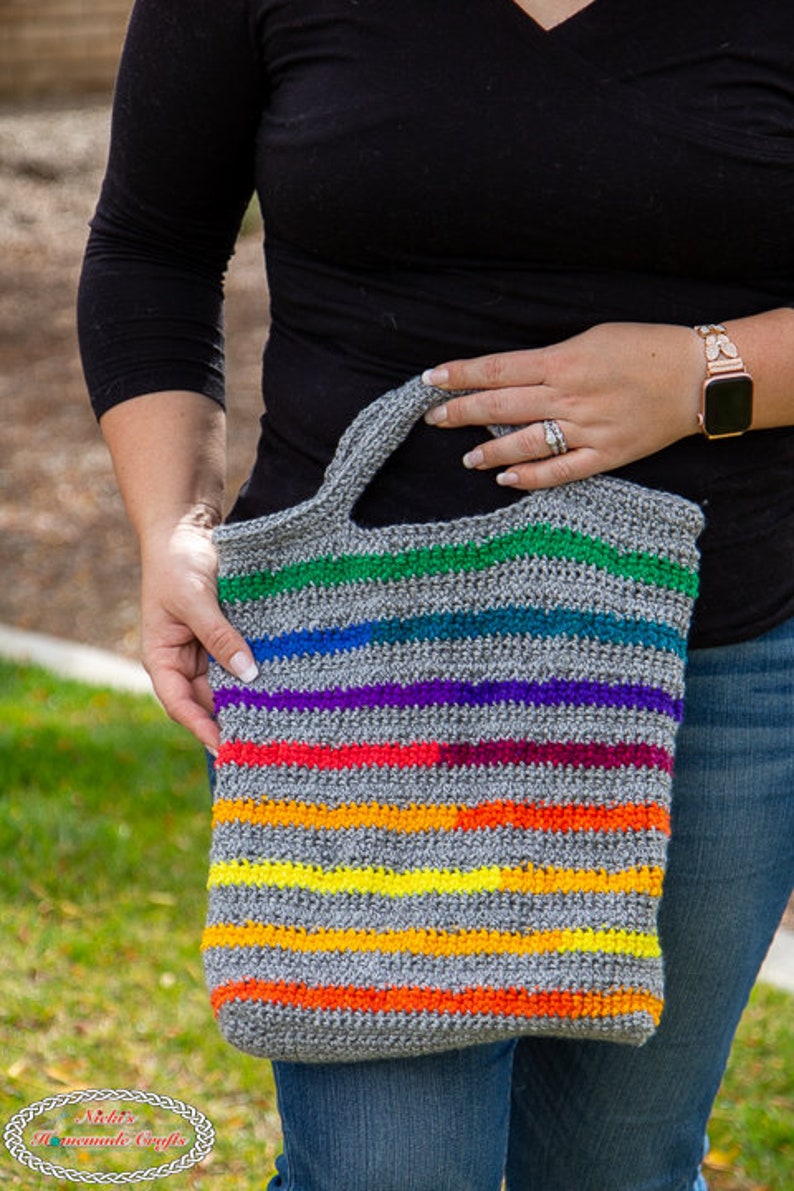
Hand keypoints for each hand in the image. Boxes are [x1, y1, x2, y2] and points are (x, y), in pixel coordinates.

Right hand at [139, 511, 256, 752]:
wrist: (187, 527)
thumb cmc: (178, 562)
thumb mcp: (195, 600)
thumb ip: (220, 636)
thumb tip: (248, 673)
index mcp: (162, 658)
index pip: (180, 705)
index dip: (202, 728)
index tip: (226, 749)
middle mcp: (183, 660)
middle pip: (207, 701)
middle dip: (231, 719)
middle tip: (264, 742)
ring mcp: (206, 649)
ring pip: (228, 684)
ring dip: (250, 697)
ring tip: (279, 720)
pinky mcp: (227, 636)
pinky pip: (242, 661)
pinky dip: (259, 672)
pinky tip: (283, 685)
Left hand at [421, 322, 703, 487]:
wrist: (697, 377)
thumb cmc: (644, 348)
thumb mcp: (592, 338)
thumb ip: (551, 359)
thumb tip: (512, 376)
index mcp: (563, 361)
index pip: (497, 370)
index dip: (460, 375)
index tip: (431, 381)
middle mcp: (569, 397)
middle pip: (501, 407)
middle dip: (461, 412)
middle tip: (434, 419)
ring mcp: (587, 429)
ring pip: (524, 443)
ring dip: (490, 451)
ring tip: (467, 456)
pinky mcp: (606, 455)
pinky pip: (560, 471)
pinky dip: (530, 478)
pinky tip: (506, 479)